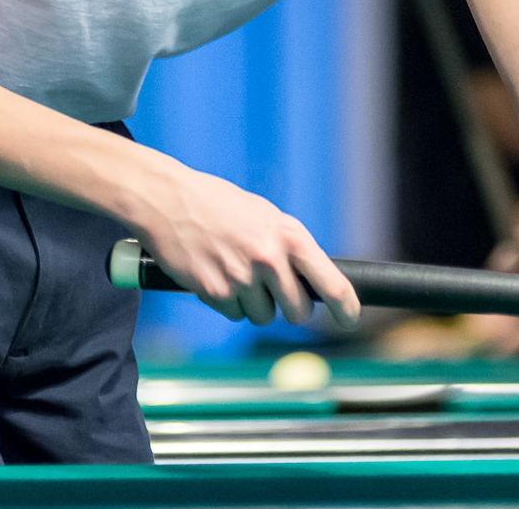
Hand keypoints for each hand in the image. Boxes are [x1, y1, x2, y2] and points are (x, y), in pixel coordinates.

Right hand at [132, 165, 358, 330]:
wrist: (168, 200)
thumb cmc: (219, 205)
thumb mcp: (264, 216)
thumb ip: (288, 247)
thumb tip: (313, 283)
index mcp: (288, 235)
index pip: (331, 282)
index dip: (346, 307)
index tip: (351, 319)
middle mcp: (269, 258)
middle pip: (298, 311)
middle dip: (290, 307)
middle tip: (275, 291)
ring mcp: (241, 278)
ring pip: (264, 316)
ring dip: (254, 304)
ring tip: (236, 272)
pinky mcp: (214, 292)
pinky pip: (234, 315)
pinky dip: (228, 303)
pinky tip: (216, 275)